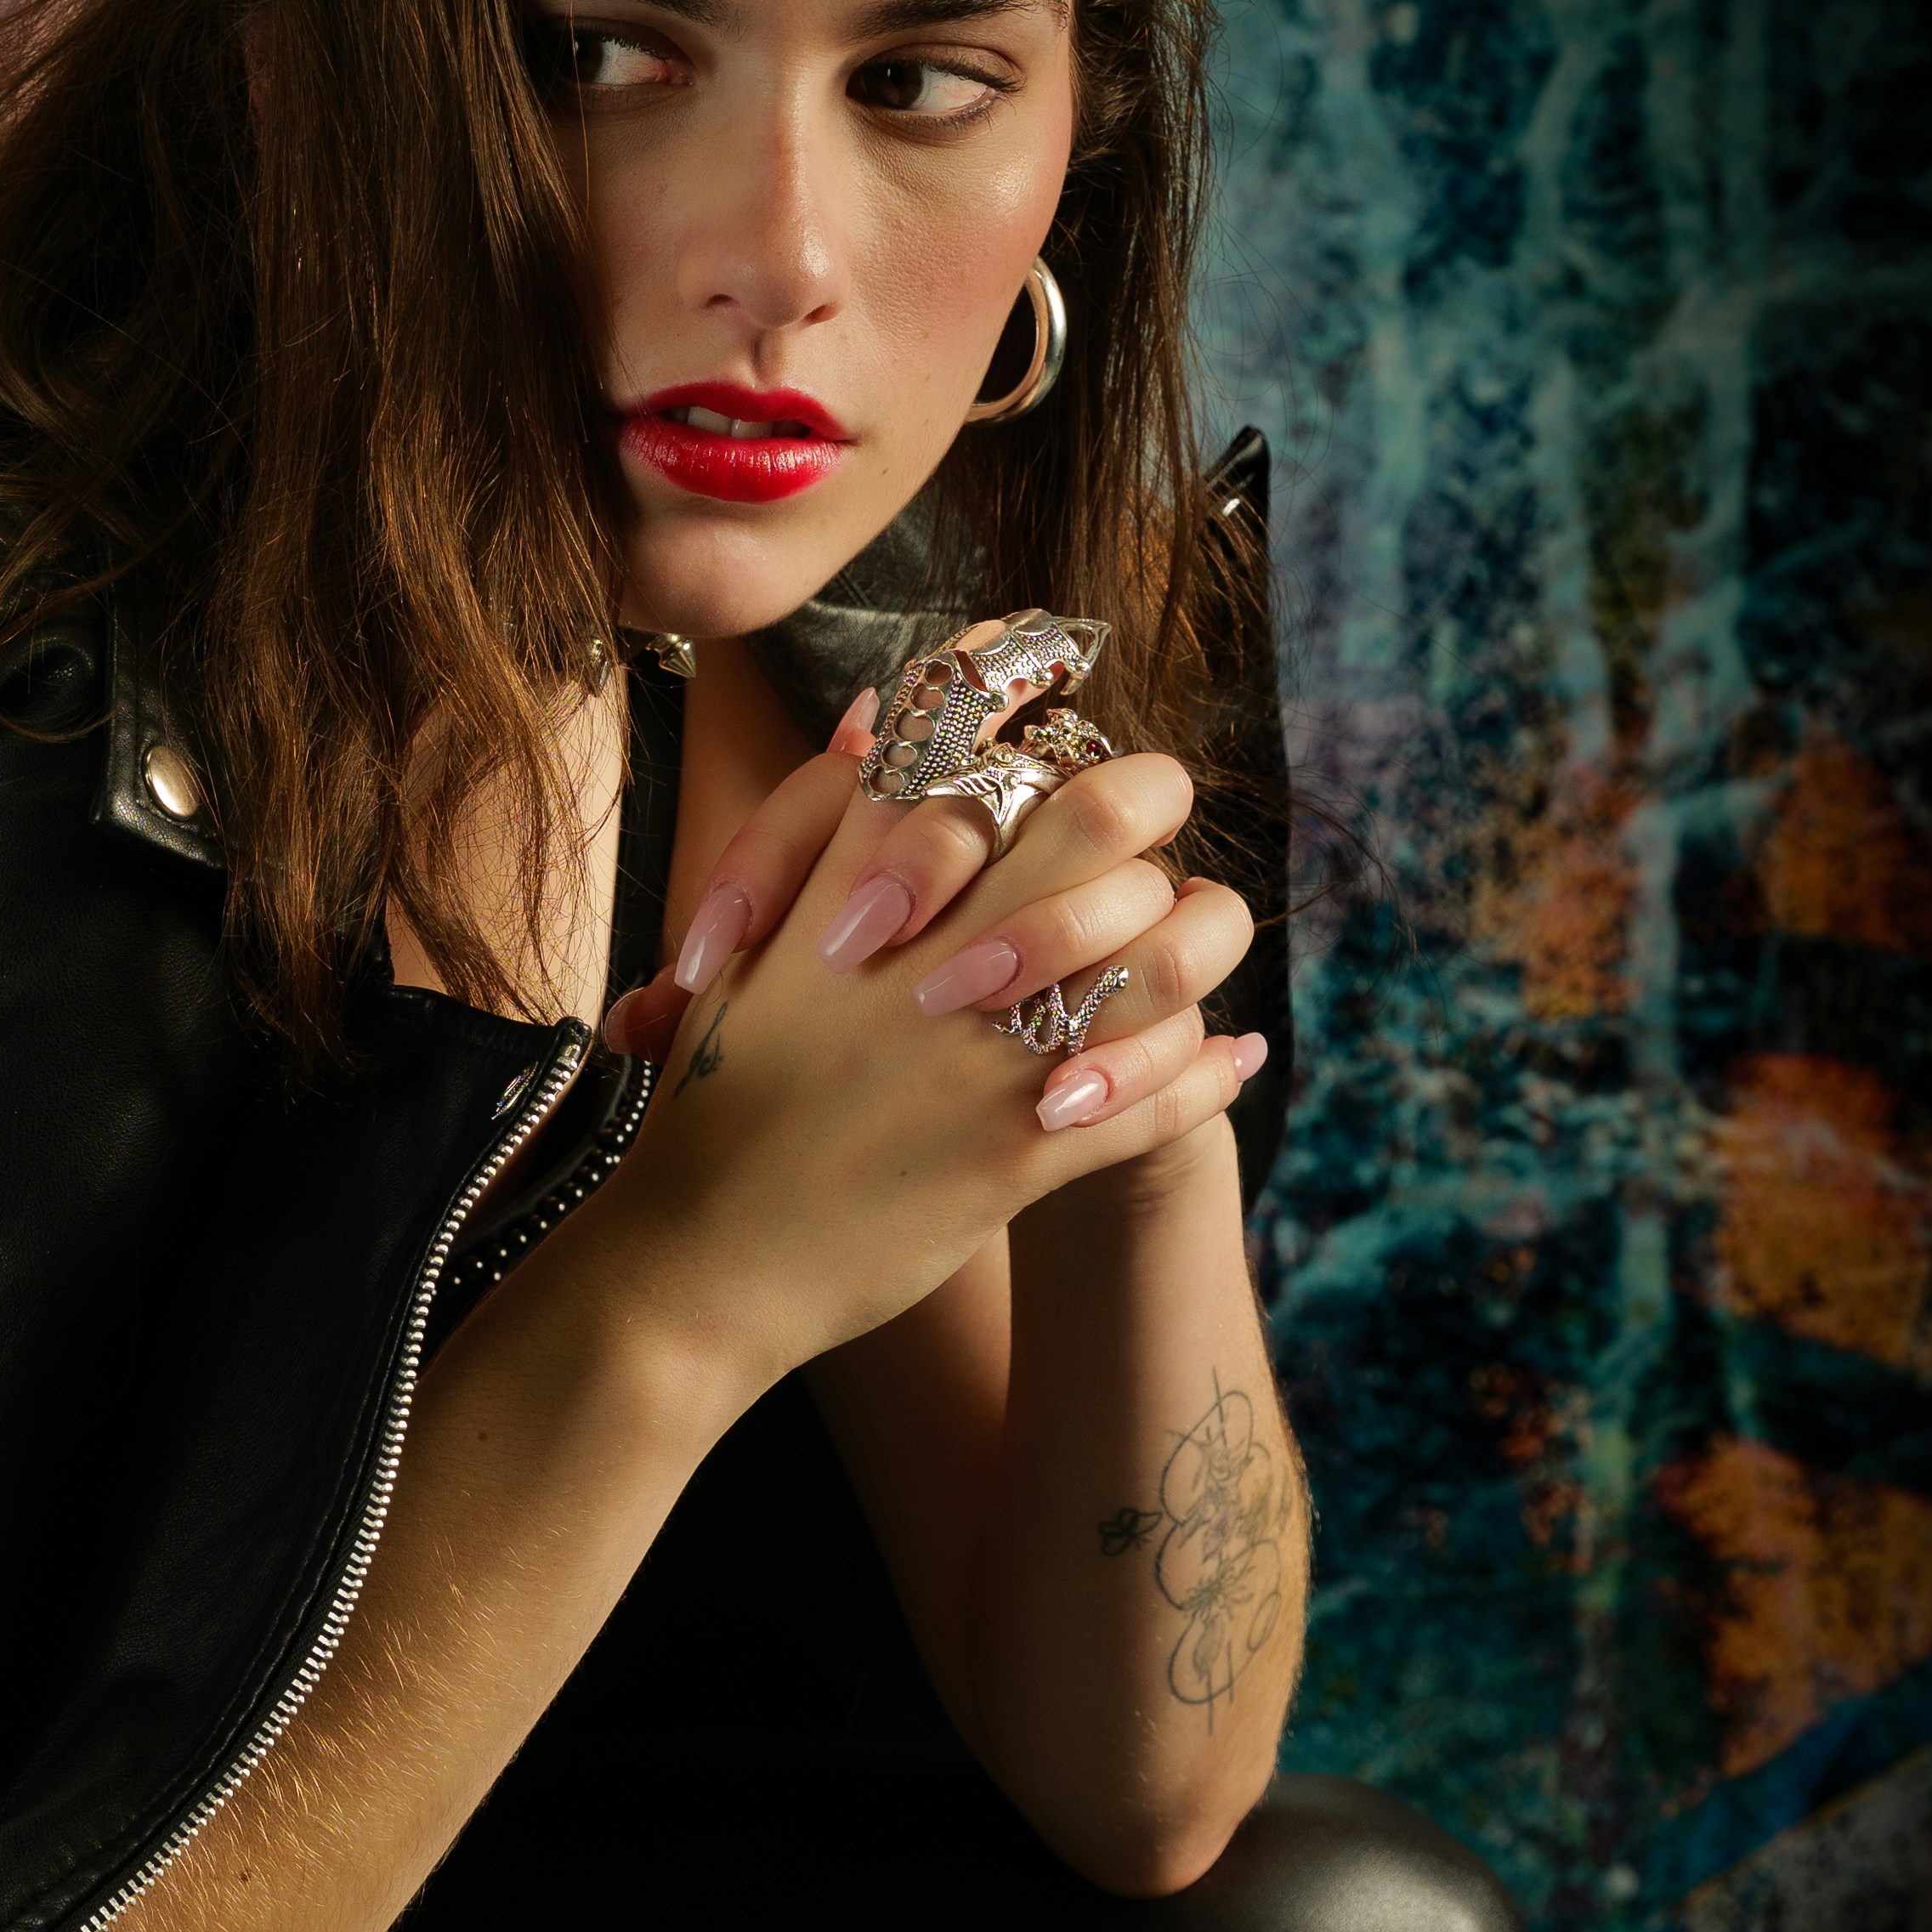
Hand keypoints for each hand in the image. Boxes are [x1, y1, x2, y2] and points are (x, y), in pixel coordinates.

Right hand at [578, 673, 1259, 1402]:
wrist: (698, 1259)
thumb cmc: (713, 1108)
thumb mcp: (746, 952)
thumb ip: (812, 832)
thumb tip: (870, 711)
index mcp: (857, 885)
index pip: (965, 735)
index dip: (1016, 684)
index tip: (1041, 671)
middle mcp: (937, 949)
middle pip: (1102, 810)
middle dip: (1133, 807)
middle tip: (1127, 835)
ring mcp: (987, 1051)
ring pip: (1160, 950)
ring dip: (1187, 948)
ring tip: (1186, 958)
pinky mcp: (1023, 1150)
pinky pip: (1165, 1094)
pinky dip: (1207, 1075)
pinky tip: (1233, 1056)